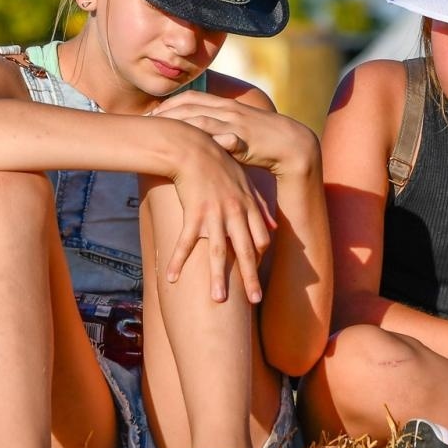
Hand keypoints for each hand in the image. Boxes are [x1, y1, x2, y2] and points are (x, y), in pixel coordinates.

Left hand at [151, 92, 318, 174]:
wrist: (291, 144)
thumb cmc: (262, 139)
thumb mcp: (237, 128)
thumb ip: (218, 127)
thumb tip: (198, 134)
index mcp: (225, 105)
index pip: (191, 98)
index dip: (169, 104)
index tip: (151, 114)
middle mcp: (228, 110)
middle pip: (189, 106)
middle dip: (165, 113)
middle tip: (144, 123)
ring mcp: (234, 124)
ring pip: (199, 120)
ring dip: (176, 125)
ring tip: (157, 134)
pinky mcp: (242, 139)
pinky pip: (218, 137)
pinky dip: (201, 139)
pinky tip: (185, 147)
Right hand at [163, 125, 275, 303]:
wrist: (191, 146)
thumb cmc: (217, 161)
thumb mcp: (244, 180)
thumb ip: (261, 205)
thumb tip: (274, 227)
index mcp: (247, 206)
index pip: (260, 239)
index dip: (259, 257)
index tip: (255, 271)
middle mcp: (235, 213)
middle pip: (246, 252)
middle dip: (251, 278)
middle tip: (255, 301)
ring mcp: (215, 215)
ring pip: (220, 253)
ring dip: (219, 279)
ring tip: (219, 301)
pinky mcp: (193, 214)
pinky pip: (186, 243)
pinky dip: (178, 261)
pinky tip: (172, 278)